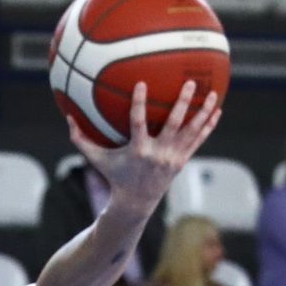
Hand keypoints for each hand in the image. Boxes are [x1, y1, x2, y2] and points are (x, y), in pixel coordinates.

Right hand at [71, 81, 220, 211]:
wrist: (136, 202)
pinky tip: (217, 111)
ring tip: (214, 94)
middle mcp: (158, 153)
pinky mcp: (182, 161)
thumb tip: (67, 117)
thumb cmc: (115, 176)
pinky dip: (208, 126)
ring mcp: (173, 157)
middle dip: (184, 103)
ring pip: (192, 131)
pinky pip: (199, 140)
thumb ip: (81, 139)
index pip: (138, 122)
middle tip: (191, 83)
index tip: (141, 83)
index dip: (139, 102)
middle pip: (174, 124)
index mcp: (138, 150)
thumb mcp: (97, 159)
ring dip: (204, 112)